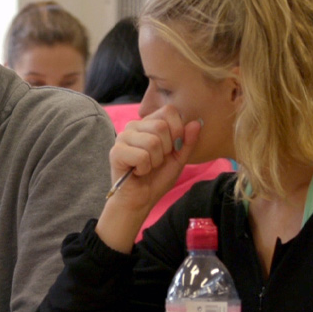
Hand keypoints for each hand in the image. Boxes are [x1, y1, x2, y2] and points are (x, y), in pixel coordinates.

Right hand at [96, 106, 200, 251]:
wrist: (140, 200)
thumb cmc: (157, 178)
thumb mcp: (179, 159)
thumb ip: (187, 141)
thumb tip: (196, 122)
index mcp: (149, 123)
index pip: (169, 111)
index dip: (177, 130)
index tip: (172, 149)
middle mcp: (134, 126)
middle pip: (161, 126)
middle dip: (166, 150)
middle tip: (156, 161)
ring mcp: (123, 137)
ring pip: (152, 142)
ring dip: (155, 161)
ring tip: (147, 167)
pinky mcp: (116, 151)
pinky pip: (141, 156)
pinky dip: (144, 169)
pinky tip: (137, 171)